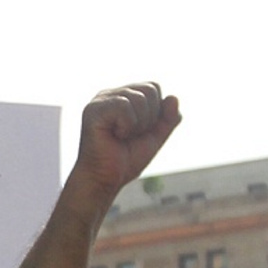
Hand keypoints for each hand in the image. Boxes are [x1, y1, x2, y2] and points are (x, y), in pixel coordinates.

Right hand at [70, 83, 181, 197]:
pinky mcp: (94, 109)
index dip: (156, 112)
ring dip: (138, 125)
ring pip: (139, 98)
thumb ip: (168, 119)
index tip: (140, 131)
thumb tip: (173, 97)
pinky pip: (124, 106)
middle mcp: (111, 94)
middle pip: (150, 88)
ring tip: (121, 137)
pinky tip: (114, 136)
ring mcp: (100, 100)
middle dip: (150, 118)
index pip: (153, 87)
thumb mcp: (154, 138)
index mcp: (123, 97)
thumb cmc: (125, 160)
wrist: (104, 180)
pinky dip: (126, 126)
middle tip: (131, 135)